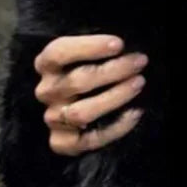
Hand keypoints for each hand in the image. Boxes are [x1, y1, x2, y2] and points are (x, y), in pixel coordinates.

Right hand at [33, 33, 147, 154]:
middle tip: (139, 62)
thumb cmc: (91, 73)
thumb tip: (123, 44)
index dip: (89, 47)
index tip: (119, 44)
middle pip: (76, 82)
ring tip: (138, 84)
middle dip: (113, 71)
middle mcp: (46, 91)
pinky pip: (89, 139)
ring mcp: (52, 118)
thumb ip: (99, 49)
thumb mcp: (88, 56)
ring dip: (114, 97)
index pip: (59, 52)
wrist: (85, 111)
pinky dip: (116, 127)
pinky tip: (135, 113)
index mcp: (46, 65)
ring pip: (81, 112)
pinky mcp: (62, 142)